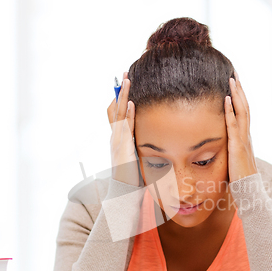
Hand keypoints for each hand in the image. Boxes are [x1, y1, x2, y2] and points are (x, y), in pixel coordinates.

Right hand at [107, 71, 139, 186]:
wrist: (124, 196)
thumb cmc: (133, 181)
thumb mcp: (138, 160)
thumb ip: (142, 149)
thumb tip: (156, 142)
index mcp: (120, 140)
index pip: (118, 113)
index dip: (122, 98)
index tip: (127, 83)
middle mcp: (116, 138)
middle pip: (115, 108)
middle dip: (121, 91)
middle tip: (125, 74)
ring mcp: (117, 143)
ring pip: (118, 114)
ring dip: (123, 96)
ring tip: (127, 80)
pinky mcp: (122, 149)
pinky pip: (124, 127)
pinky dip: (127, 114)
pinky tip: (131, 102)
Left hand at [224, 72, 257, 182]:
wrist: (249, 194)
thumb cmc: (240, 180)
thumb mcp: (232, 161)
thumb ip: (228, 152)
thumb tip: (218, 147)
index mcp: (244, 138)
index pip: (243, 113)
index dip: (239, 97)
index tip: (234, 83)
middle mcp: (246, 136)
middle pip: (245, 107)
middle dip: (239, 89)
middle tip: (234, 72)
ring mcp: (243, 140)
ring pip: (242, 112)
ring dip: (237, 94)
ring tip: (231, 78)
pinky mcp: (238, 147)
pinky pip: (234, 125)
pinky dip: (230, 111)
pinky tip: (227, 99)